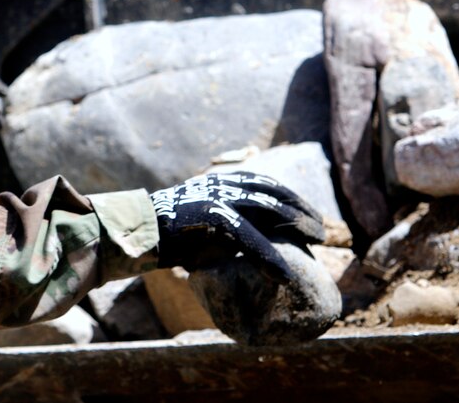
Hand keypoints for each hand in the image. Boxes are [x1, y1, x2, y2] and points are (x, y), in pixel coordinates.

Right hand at [150, 172, 324, 281]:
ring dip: (296, 225)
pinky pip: (247, 237)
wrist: (135, 233)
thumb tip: (253, 248)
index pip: (264, 183)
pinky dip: (268, 257)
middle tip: (322, 231)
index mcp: (219, 183)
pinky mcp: (209, 216)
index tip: (310, 213)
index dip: (290, 196)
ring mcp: (215, 197)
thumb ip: (228, 227)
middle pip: (272, 192)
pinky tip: (284, 275)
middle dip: (301, 209)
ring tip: (317, 242)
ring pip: (266, 208)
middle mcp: (220, 185)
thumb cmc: (168, 235)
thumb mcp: (203, 226)